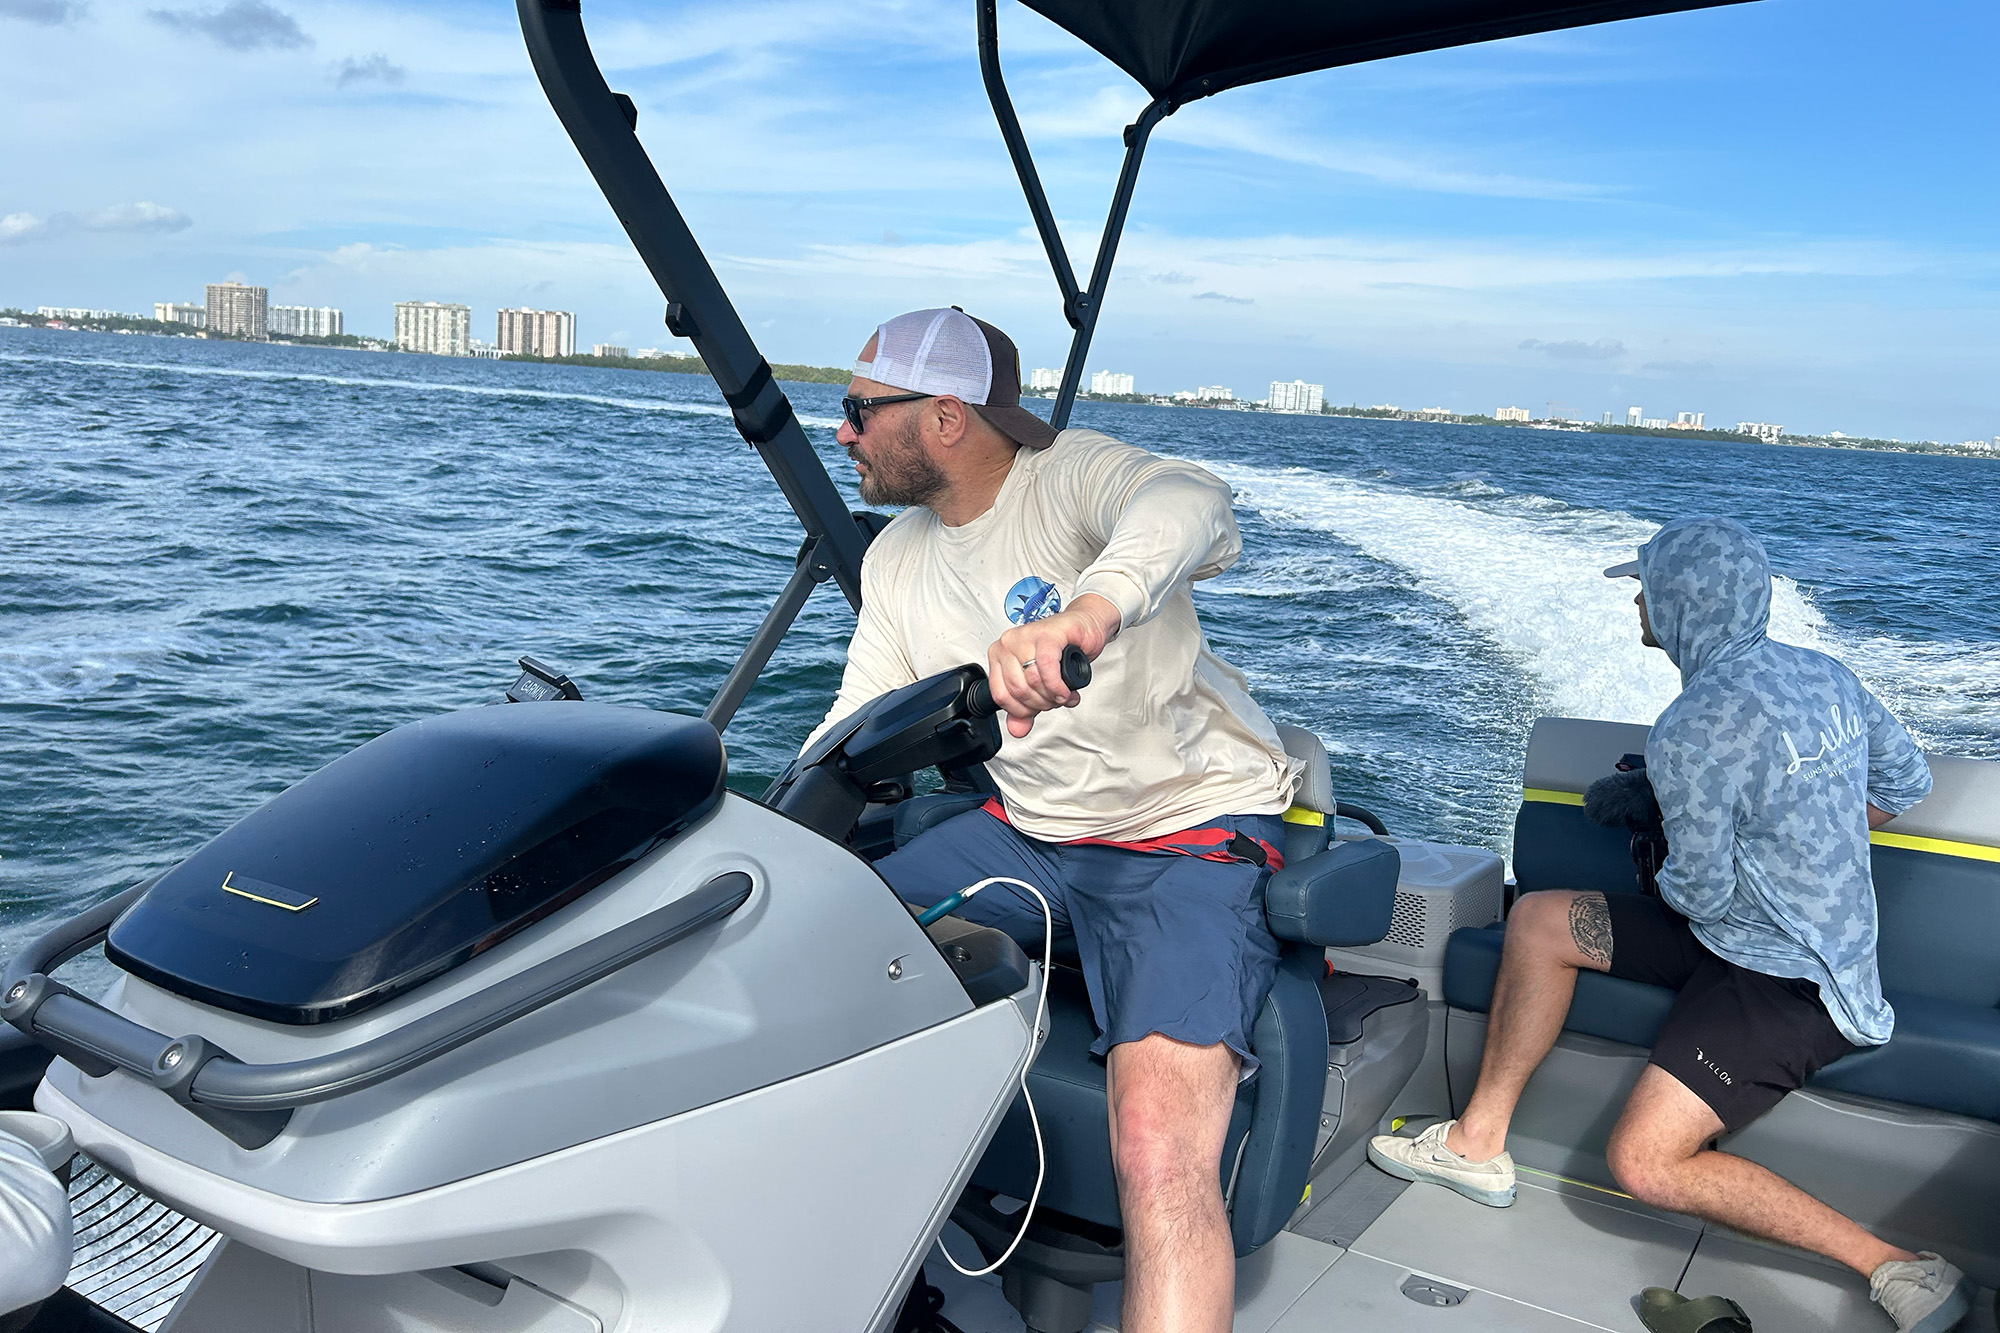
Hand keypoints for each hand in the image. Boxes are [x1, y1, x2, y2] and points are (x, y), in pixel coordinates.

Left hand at [987, 593, 1118, 737]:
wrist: (1083, 630)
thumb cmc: (1061, 652)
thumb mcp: (1039, 686)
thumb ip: (1025, 709)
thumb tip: (1017, 730)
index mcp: (1000, 655)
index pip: (1000, 695)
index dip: (1021, 710)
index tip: (1036, 710)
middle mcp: (1009, 643)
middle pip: (1018, 689)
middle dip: (1040, 703)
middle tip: (1054, 701)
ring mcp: (1026, 636)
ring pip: (1033, 679)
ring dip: (1052, 695)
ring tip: (1062, 693)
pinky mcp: (1047, 634)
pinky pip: (1047, 666)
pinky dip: (1057, 684)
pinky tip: (1065, 690)